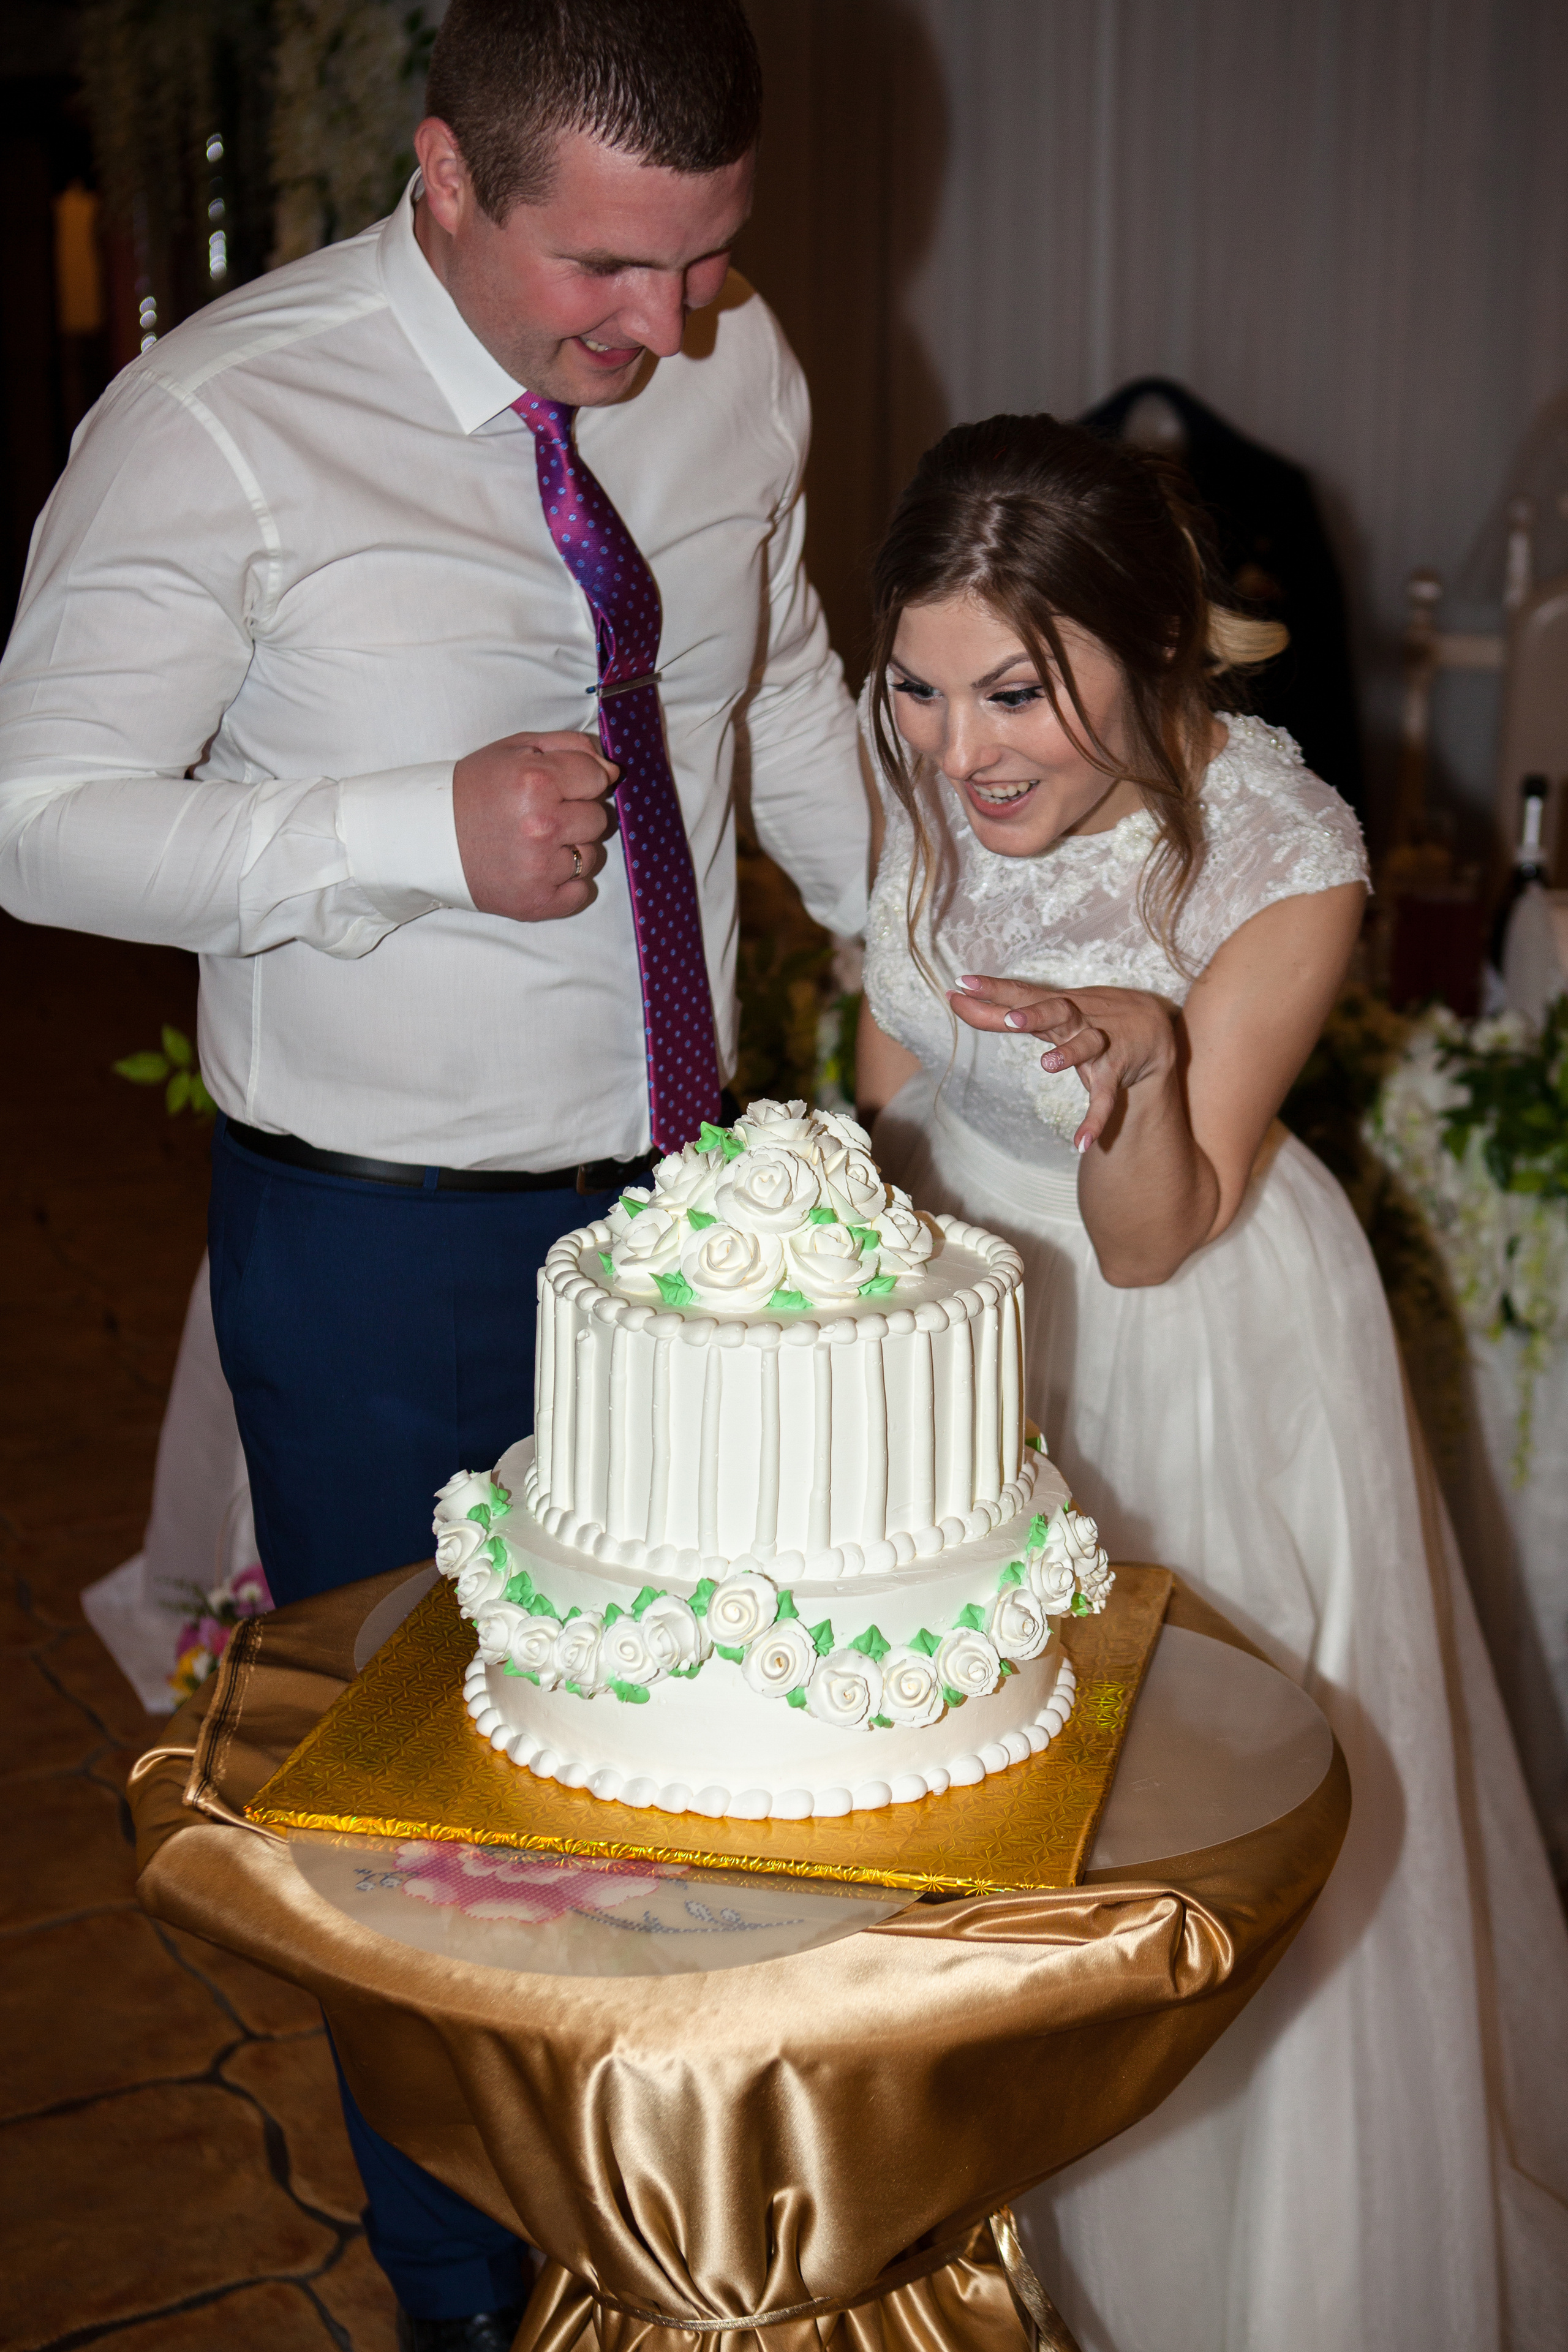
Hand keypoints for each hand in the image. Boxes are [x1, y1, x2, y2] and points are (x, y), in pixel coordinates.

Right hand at [453, 730, 617, 920]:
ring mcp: (539, 868)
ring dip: (571, 850)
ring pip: (592, 856)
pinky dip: (566, 884)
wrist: (426, 838)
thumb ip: (570, 748)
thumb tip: (611, 770)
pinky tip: (538, 870)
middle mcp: (541, 825)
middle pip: (599, 819)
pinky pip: (581, 893)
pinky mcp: (536, 902)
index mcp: (536, 781)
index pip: (598, 779)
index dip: (580, 781)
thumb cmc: (473, 790)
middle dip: (576, 814)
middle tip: (540, 816)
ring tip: (535, 844)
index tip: (556, 786)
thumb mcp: (515, 749)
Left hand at [951, 977, 1178, 1150]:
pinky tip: (1081, 1144)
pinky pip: (1105, 1099)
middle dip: (1036, 1015)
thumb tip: (954, 997)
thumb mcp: (1046, 1012)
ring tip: (1047, 1065)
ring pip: (1086, 1044)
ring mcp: (1099, 1045)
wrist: (1151, 1024)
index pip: (1020, 994)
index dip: (992, 990)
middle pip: (1056, 1010)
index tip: (962, 984)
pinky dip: (1095, 1120)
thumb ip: (1000, 1008)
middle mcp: (1077, 1020)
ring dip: (1069, 1053)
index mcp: (1055, 1006)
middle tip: (1012, 1020)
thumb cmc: (1085, 1016)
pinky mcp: (1114, 1073)